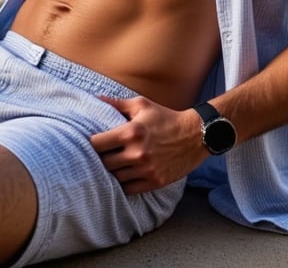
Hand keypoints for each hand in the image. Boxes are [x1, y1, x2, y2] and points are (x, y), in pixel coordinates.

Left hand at [89, 95, 205, 192]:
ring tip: (113, 164)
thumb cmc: (165, 117)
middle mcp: (137, 153)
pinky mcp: (155, 182)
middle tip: (103, 154)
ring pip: (115, 178)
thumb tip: (96, 98)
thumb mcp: (142, 105)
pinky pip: (130, 189)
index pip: (97, 144)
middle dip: (101, 158)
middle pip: (104, 163)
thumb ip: (117, 103)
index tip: (95, 142)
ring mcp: (146, 170)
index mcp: (131, 132)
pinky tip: (125, 175)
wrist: (195, 135)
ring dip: (112, 172)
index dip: (92, 143)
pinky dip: (124, 184)